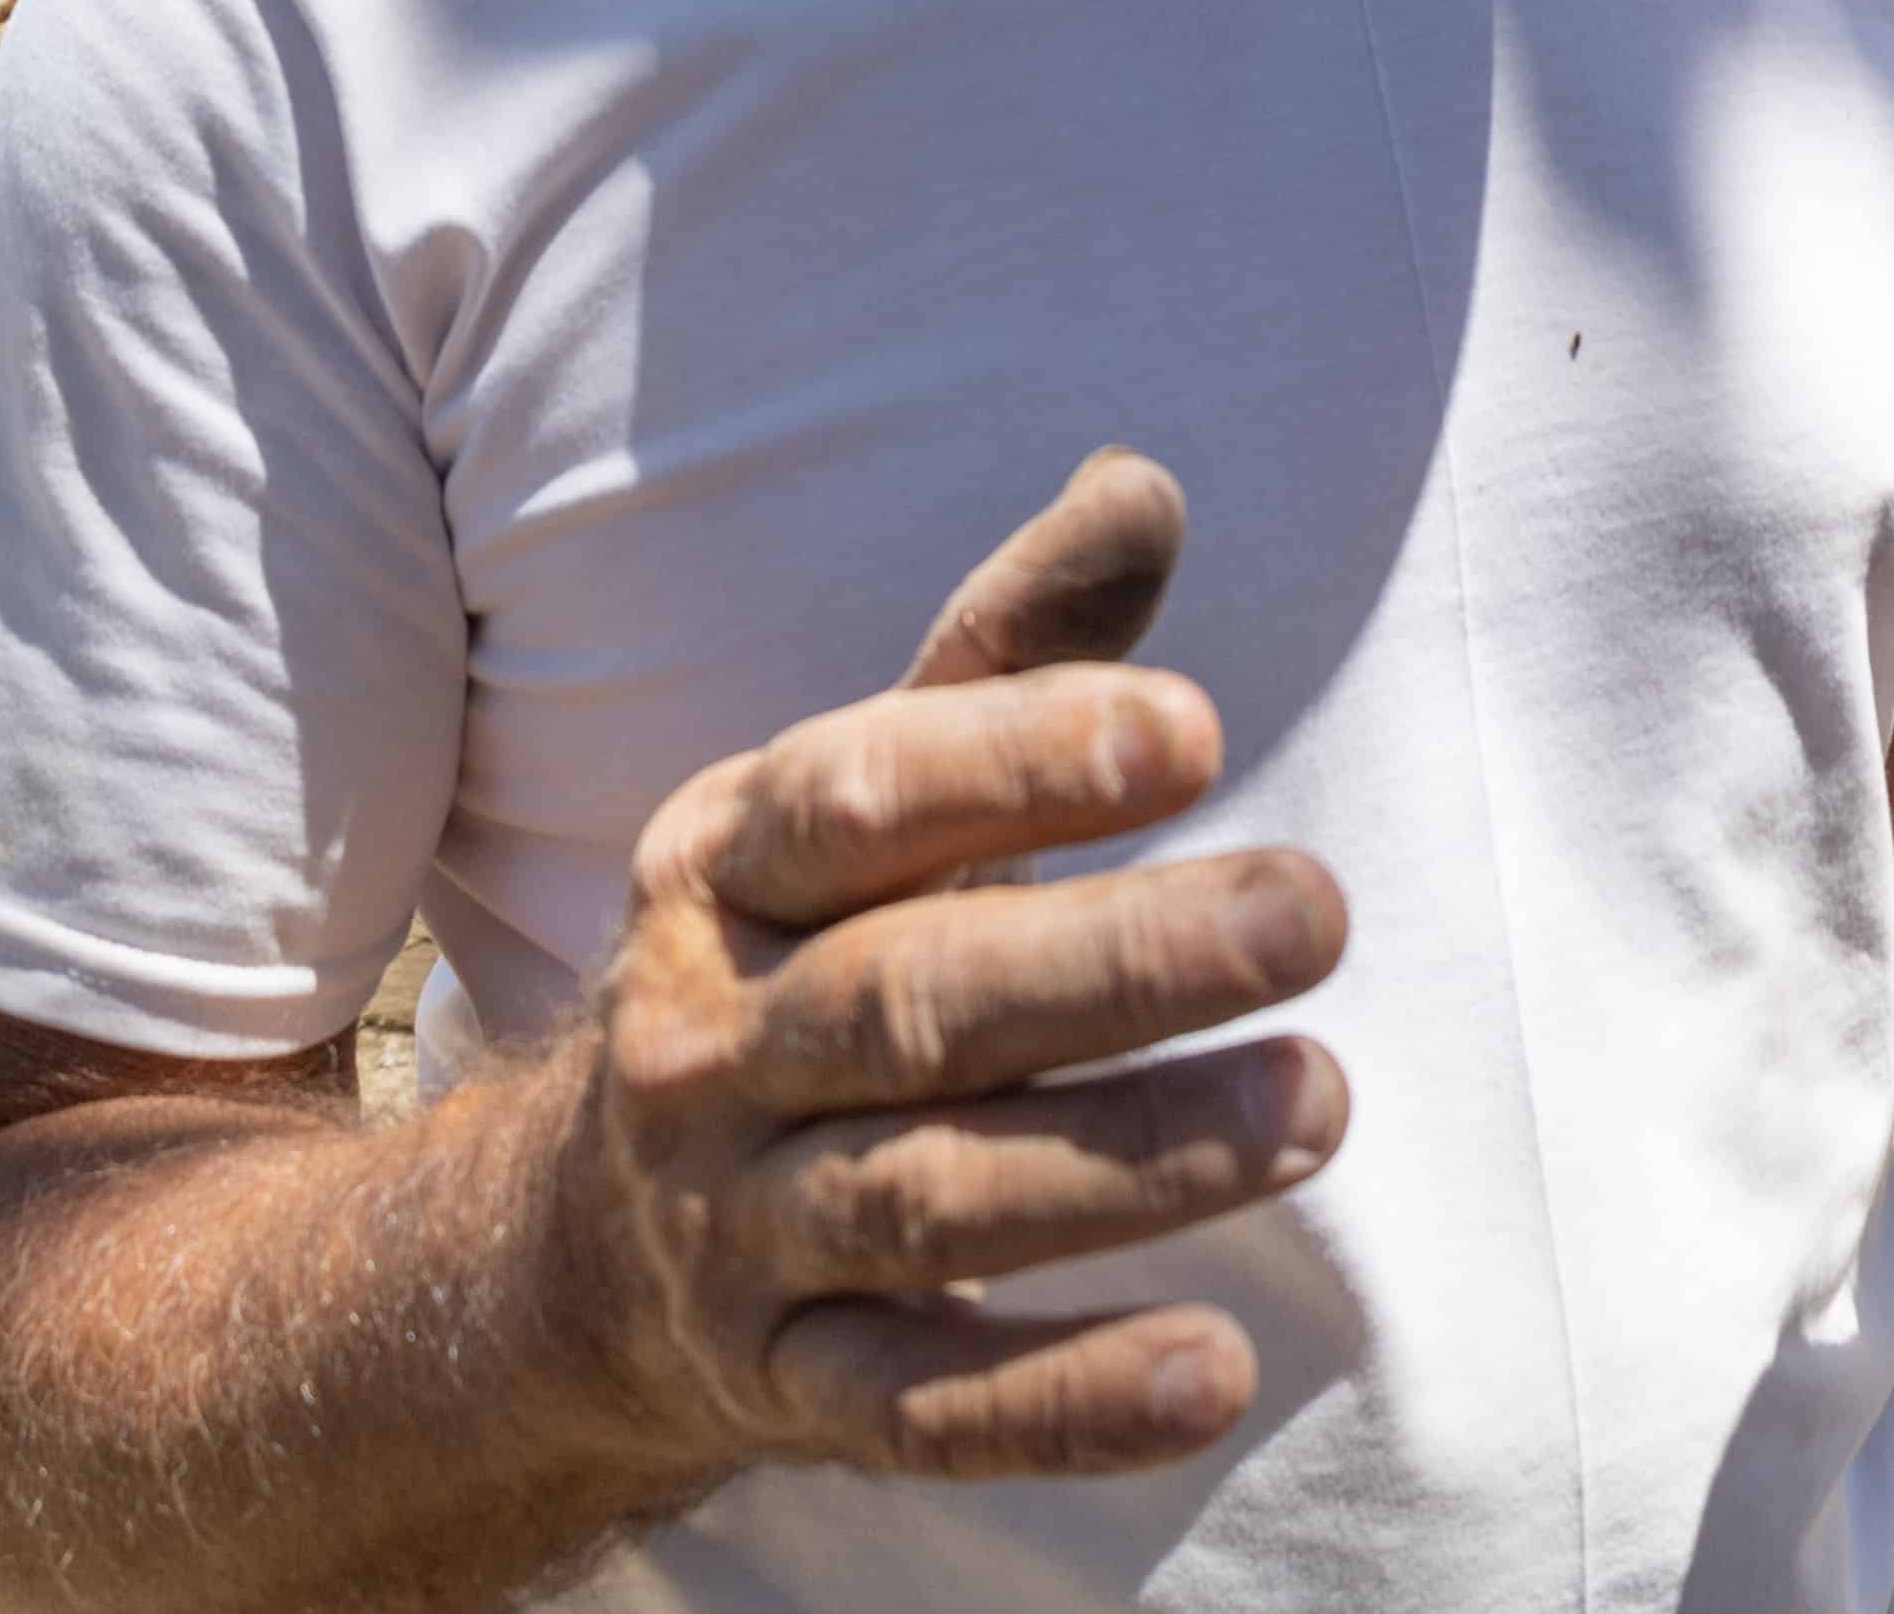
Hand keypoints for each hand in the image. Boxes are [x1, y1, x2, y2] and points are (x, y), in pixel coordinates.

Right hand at [565, 452, 1347, 1479]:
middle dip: (1123, 963)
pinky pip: (919, 1405)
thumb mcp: (860, 801)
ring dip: (1134, 1160)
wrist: (571, 1248)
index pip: (860, 799)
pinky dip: (1060, 1401)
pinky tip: (1212, 1373)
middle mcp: (714, 1044)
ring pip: (936, 1195)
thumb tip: (1144, 487)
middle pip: (919, 1002)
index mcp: (726, 867)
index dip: (1020, 758)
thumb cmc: (798, 959)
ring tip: (1321, 1104)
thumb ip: (1009, 655)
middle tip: (1322, 909)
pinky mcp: (784, 1386)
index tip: (1195, 728)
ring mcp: (738, 1228)